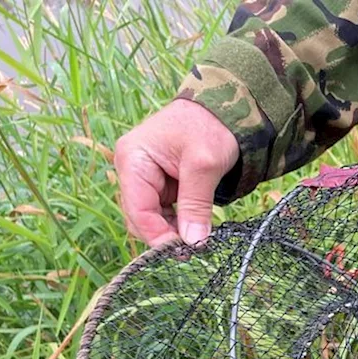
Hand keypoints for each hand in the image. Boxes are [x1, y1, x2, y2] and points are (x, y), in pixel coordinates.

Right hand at [114, 99, 238, 246]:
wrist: (225, 107)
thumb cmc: (211, 127)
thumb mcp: (204, 165)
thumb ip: (196, 205)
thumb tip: (193, 242)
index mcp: (132, 159)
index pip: (137, 209)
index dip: (157, 235)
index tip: (185, 251)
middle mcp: (132, 169)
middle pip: (140, 217)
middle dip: (164, 235)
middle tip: (195, 249)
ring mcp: (145, 177)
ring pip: (152, 218)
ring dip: (173, 231)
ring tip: (199, 240)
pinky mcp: (161, 183)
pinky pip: (164, 211)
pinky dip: (179, 222)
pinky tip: (197, 228)